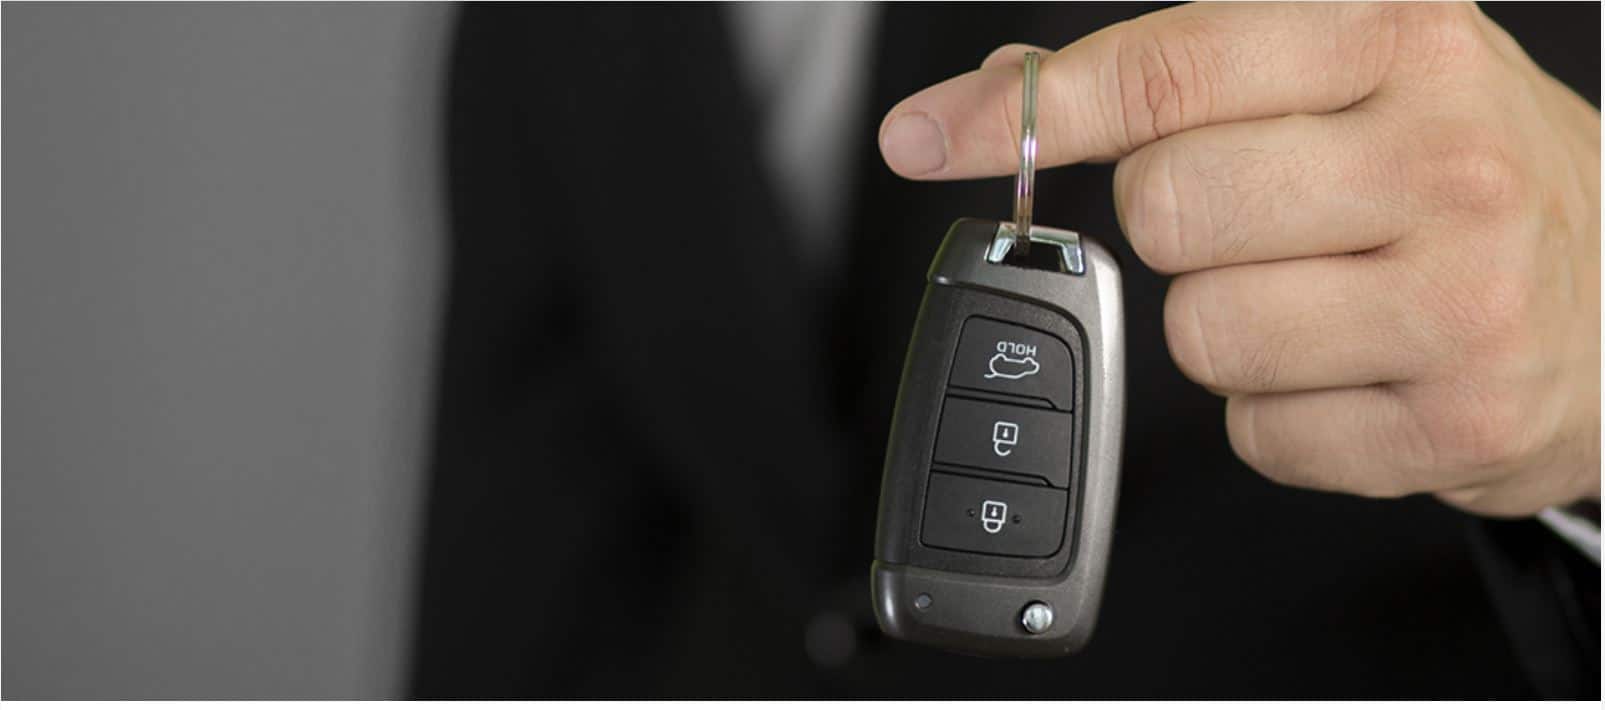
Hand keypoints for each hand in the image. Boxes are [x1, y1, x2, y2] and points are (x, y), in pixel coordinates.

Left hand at [879, 2, 1599, 515]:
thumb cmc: (1464, 173)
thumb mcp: (1347, 72)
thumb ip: (1172, 75)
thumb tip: (996, 91)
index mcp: (1396, 39)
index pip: (1165, 72)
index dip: (1030, 111)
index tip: (927, 137)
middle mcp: (1441, 159)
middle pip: (1165, 212)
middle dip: (1178, 229)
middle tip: (1264, 221)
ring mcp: (1463, 299)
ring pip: (1200, 335)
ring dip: (1228, 329)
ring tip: (1325, 299)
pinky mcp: (1462, 421)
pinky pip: (1259, 435)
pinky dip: (1282, 413)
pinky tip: (1358, 368)